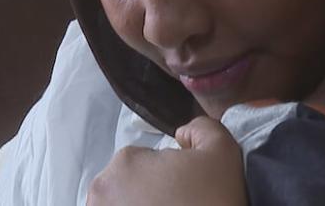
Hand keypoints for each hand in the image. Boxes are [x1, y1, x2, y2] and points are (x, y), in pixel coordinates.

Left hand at [87, 116, 246, 205]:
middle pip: (128, 184)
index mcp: (126, 162)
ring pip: (121, 203)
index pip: (144, 161)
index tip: (182, 191)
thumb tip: (183, 134)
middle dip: (149, 193)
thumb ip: (200, 128)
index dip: (167, 175)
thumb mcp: (223, 151)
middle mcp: (102, 190)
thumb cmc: (213, 201)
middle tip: (176, 205)